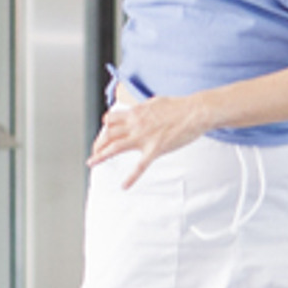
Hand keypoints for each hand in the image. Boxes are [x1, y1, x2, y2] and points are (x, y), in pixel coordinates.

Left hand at [88, 93, 214, 186]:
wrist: (195, 112)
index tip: (104, 134)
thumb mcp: (155, 102)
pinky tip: (124, 186)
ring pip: (115, 147)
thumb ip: (143, 108)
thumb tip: (138, 111)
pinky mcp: (155, 150)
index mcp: (135, 113)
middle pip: (108, 134)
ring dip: (100, 156)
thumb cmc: (179, 107)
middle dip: (98, 144)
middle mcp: (135, 125)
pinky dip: (131, 177)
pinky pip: (140, 166)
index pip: (110, 120)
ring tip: (92, 162)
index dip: (104, 127)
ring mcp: (144, 138)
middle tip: (94, 152)